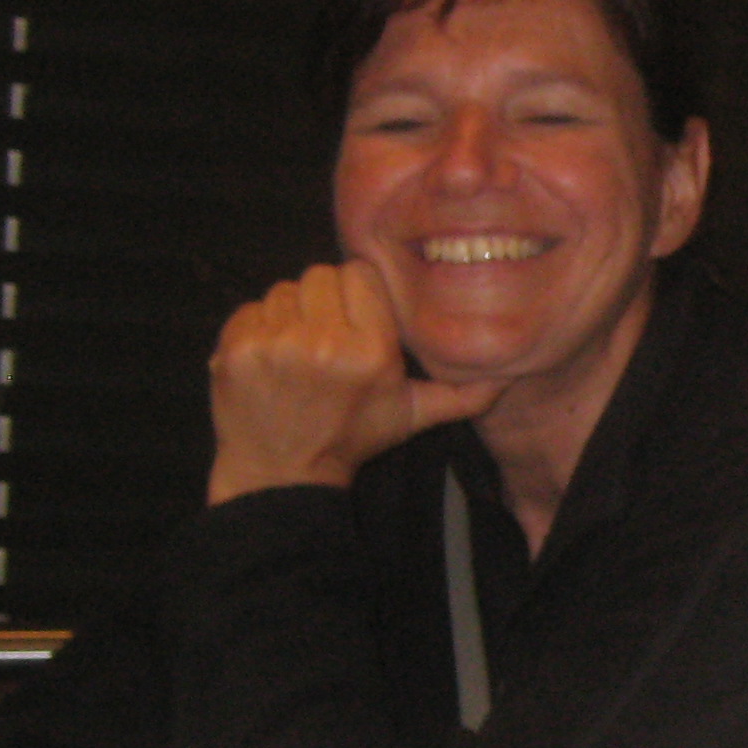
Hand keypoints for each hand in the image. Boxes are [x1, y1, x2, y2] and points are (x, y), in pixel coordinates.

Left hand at [205, 261, 500, 500]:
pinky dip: (256, 327)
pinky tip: (268, 356)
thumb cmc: (351, 438)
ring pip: (284, 289)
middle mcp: (325, 342)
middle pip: (319, 274)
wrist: (282, 475)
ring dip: (290, 313)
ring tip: (296, 347)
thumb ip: (461, 394)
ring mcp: (276, 344)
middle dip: (323, 299)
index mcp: (371, 350)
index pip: (359, 273)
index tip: (355, 315)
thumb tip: (510, 377)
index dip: (357, 290)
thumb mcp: (412, 416)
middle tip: (324, 332)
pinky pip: (249, 309)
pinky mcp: (236, 350)